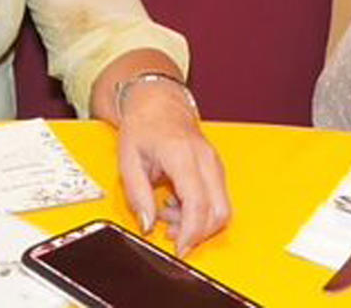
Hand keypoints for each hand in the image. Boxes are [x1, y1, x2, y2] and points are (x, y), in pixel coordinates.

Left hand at [116, 83, 229, 256]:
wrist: (157, 101)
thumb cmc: (143, 125)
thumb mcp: (128, 159)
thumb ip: (137, 195)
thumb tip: (147, 225)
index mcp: (182, 155)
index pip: (198, 203)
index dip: (191, 233)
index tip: (179, 249)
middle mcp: (205, 159)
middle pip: (218, 211)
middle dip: (197, 233)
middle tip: (171, 234)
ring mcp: (214, 163)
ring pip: (222, 208)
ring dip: (198, 223)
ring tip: (168, 214)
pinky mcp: (216, 168)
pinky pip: (217, 199)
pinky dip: (201, 211)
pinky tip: (177, 205)